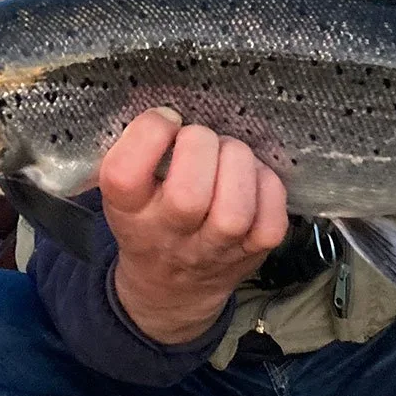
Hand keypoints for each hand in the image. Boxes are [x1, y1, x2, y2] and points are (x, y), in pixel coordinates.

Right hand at [100, 106, 288, 344]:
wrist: (171, 288)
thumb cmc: (149, 218)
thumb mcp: (126, 190)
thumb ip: (138, 150)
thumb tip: (170, 106)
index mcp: (127, 211)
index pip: (125, 174)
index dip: (150, 133)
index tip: (166, 121)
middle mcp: (168, 236)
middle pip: (188, 194)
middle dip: (200, 146)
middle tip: (200, 140)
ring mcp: (215, 249)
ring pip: (235, 208)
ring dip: (237, 163)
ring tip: (228, 155)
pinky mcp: (254, 250)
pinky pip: (270, 214)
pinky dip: (266, 185)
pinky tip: (250, 178)